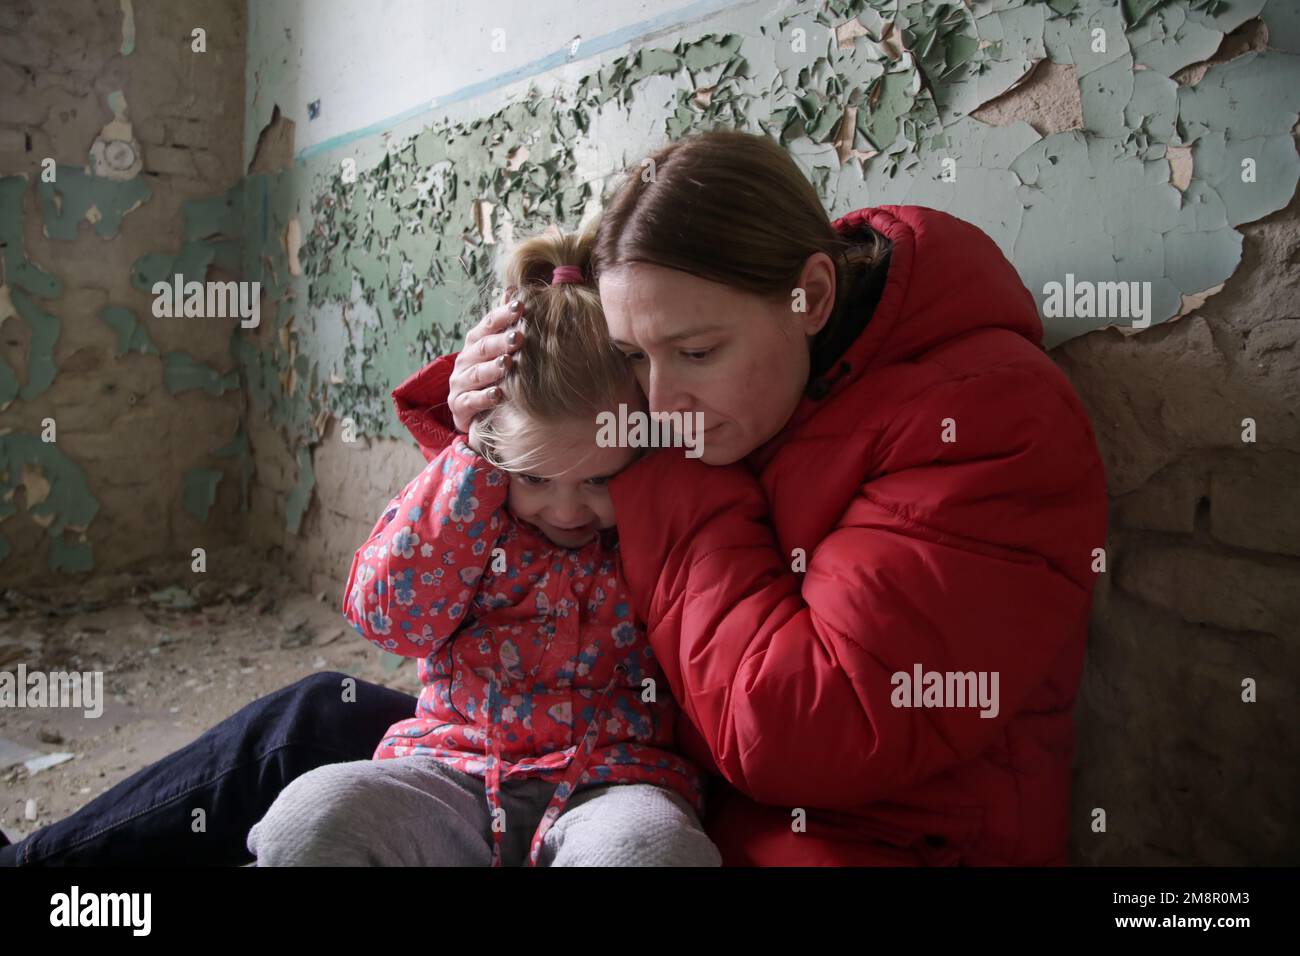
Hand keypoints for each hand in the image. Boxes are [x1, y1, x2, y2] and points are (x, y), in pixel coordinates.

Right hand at [449, 294, 525, 432]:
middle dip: (500, 342)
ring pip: (476, 373)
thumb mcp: (498, 348)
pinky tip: (498, 394)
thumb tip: (512, 290)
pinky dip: (483, 398)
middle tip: (519, 337)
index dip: (502, 315)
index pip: (487, 324)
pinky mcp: (459, 406)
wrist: (476, 410)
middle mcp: (465, 360)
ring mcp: (460, 383)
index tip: (520, 306)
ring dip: (491, 369)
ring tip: (507, 364)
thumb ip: (504, 323)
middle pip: (482, 348)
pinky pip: (470, 401)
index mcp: (475, 342)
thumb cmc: (492, 374)